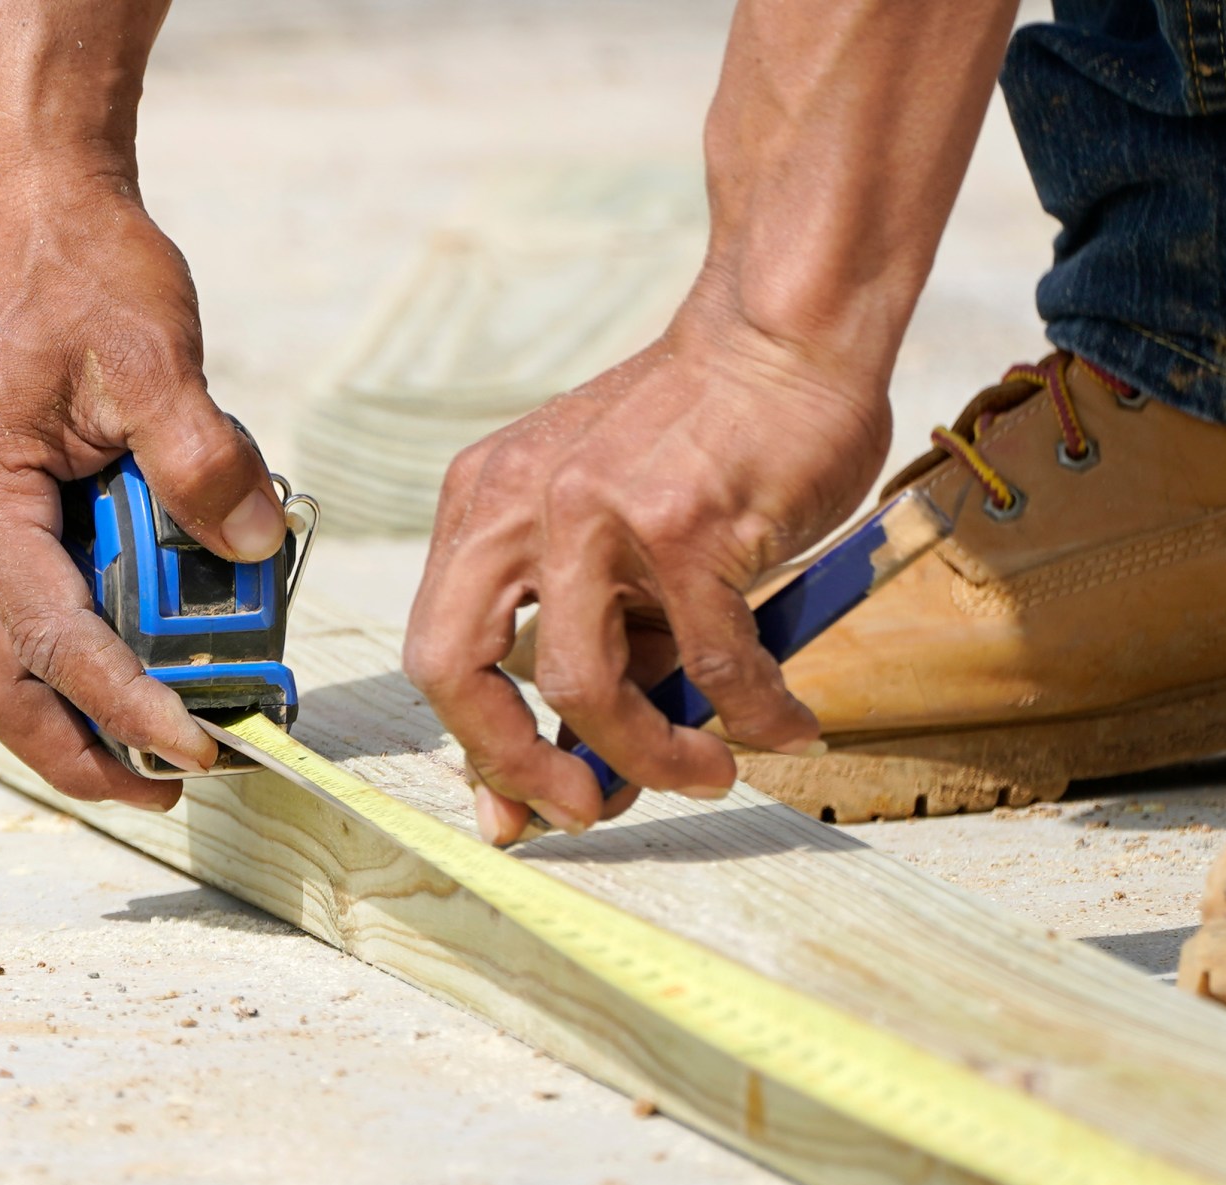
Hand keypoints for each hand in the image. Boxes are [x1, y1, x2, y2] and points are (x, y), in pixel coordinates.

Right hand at [0, 173, 285, 809]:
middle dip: (76, 753)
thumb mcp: (149, 352)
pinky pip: (35, 602)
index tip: (200, 749)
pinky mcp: (3, 502)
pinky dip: (88, 645)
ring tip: (169, 740)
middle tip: (169, 788)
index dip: (124, 706)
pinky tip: (156, 644)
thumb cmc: (75, 260)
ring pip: (7, 655)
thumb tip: (252, 544)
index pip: (51, 639)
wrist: (22, 189)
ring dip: (80, 710)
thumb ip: (199, 456)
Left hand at [403, 317, 888, 843]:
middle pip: (458, 672)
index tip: (525, 809)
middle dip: (513, 768)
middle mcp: (517, 504)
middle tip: (585, 810)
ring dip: (652, 758)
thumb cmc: (707, 441)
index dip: (476, 748)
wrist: (782, 332)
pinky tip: (786, 727)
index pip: (438, 652)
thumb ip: (595, 635)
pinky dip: (756, 714)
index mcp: (482, 504)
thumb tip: (581, 775)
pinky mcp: (682, 524)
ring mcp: (593, 511)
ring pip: (586, 688)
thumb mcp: (612, 532)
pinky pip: (713, 662)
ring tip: (709, 773)